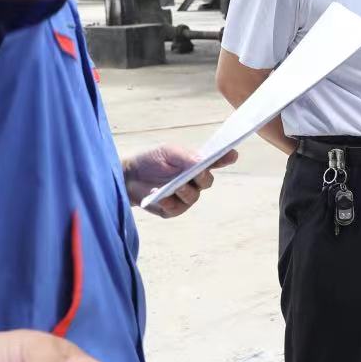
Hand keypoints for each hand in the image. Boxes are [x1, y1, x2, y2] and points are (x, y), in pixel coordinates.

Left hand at [123, 146, 238, 218]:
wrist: (128, 176)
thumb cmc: (151, 160)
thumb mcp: (167, 152)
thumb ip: (185, 156)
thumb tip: (202, 161)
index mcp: (197, 164)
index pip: (217, 161)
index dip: (226, 158)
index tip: (232, 154)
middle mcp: (195, 181)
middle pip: (207, 181)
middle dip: (203, 177)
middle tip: (197, 172)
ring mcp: (185, 197)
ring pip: (193, 196)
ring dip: (185, 190)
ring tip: (174, 186)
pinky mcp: (172, 209)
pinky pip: (176, 208)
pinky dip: (169, 202)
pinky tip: (159, 195)